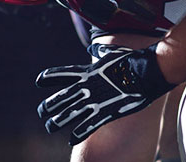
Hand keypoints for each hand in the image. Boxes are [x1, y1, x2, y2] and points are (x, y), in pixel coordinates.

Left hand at [35, 43, 174, 144]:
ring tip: (49, 127)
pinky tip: (71, 139)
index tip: (38, 82)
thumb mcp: (111, 52)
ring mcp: (96, 100)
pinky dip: (79, 133)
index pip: (61, 74)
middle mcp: (87, 87)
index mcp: (87, 72)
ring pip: (70, 113)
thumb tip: (93, 46)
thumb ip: (99, 50)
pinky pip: (89, 125)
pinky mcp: (107, 112)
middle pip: (61, 97)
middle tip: (41, 112)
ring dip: (58, 121)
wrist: (147, 71)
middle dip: (48, 105)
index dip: (48, 78)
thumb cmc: (130, 60)